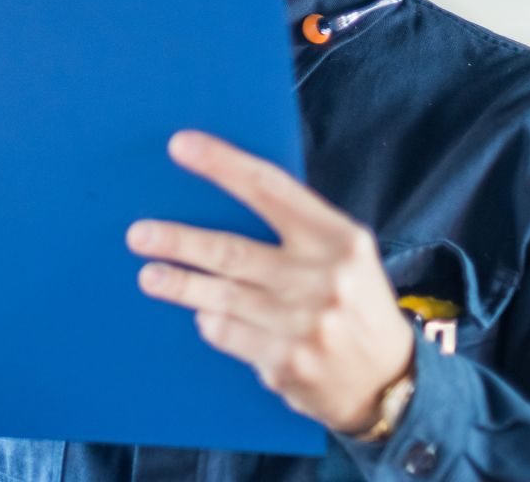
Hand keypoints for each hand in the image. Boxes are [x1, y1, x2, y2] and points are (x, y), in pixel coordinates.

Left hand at [125, 131, 414, 434]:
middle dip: (178, 242)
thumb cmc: (355, 302)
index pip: (270, 189)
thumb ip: (296, 228)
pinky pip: (228, 334)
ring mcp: (304, 324)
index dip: (222, 165)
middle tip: (139, 235)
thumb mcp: (345, 255)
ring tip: (149, 276)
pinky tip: (203, 315)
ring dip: (179, 284)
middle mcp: (323, 278)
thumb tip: (222, 195)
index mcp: (340, 239)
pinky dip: (211, 322)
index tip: (180, 146)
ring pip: (221, 296)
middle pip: (232, 251)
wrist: (390, 383)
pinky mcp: (286, 363)